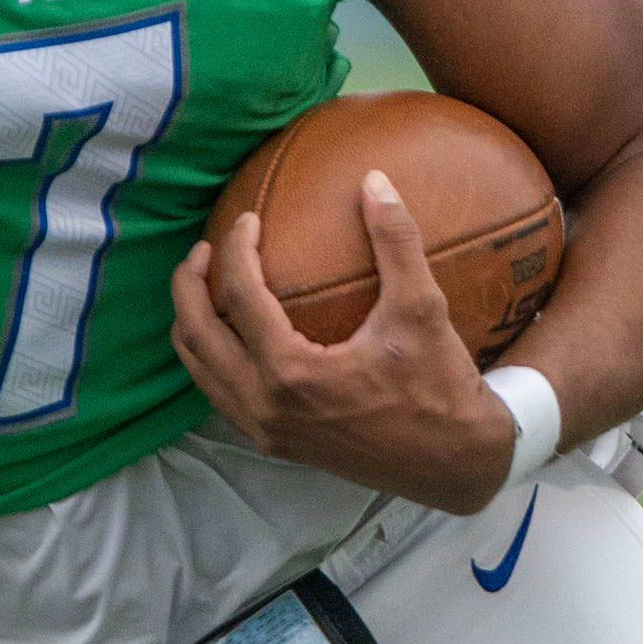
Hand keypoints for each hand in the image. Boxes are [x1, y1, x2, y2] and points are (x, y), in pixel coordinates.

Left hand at [171, 172, 525, 514]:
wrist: (453, 463)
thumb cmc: (440, 387)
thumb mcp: (423, 309)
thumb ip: (396, 242)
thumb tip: (374, 180)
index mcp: (292, 372)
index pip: (239, 296)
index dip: (236, 248)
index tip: (249, 219)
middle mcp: (266, 405)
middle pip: (196, 335)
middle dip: (189, 285)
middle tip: (204, 249)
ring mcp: (265, 429)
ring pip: (199, 370)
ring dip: (193, 323)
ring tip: (208, 286)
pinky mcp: (275, 443)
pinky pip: (220, 394)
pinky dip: (213, 357)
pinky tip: (237, 334)